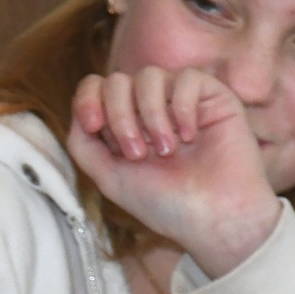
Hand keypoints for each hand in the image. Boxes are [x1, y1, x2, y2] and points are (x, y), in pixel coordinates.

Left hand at [67, 67, 281, 277]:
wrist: (216, 218)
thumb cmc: (166, 205)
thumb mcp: (110, 179)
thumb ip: (83, 145)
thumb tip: (78, 111)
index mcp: (125, 126)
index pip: (96, 89)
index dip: (88, 98)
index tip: (94, 124)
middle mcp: (150, 110)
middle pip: (117, 81)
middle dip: (119, 115)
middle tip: (137, 153)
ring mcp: (181, 101)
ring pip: (150, 75)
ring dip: (151, 114)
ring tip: (167, 150)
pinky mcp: (213, 96)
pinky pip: (187, 77)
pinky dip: (182, 106)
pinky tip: (191, 136)